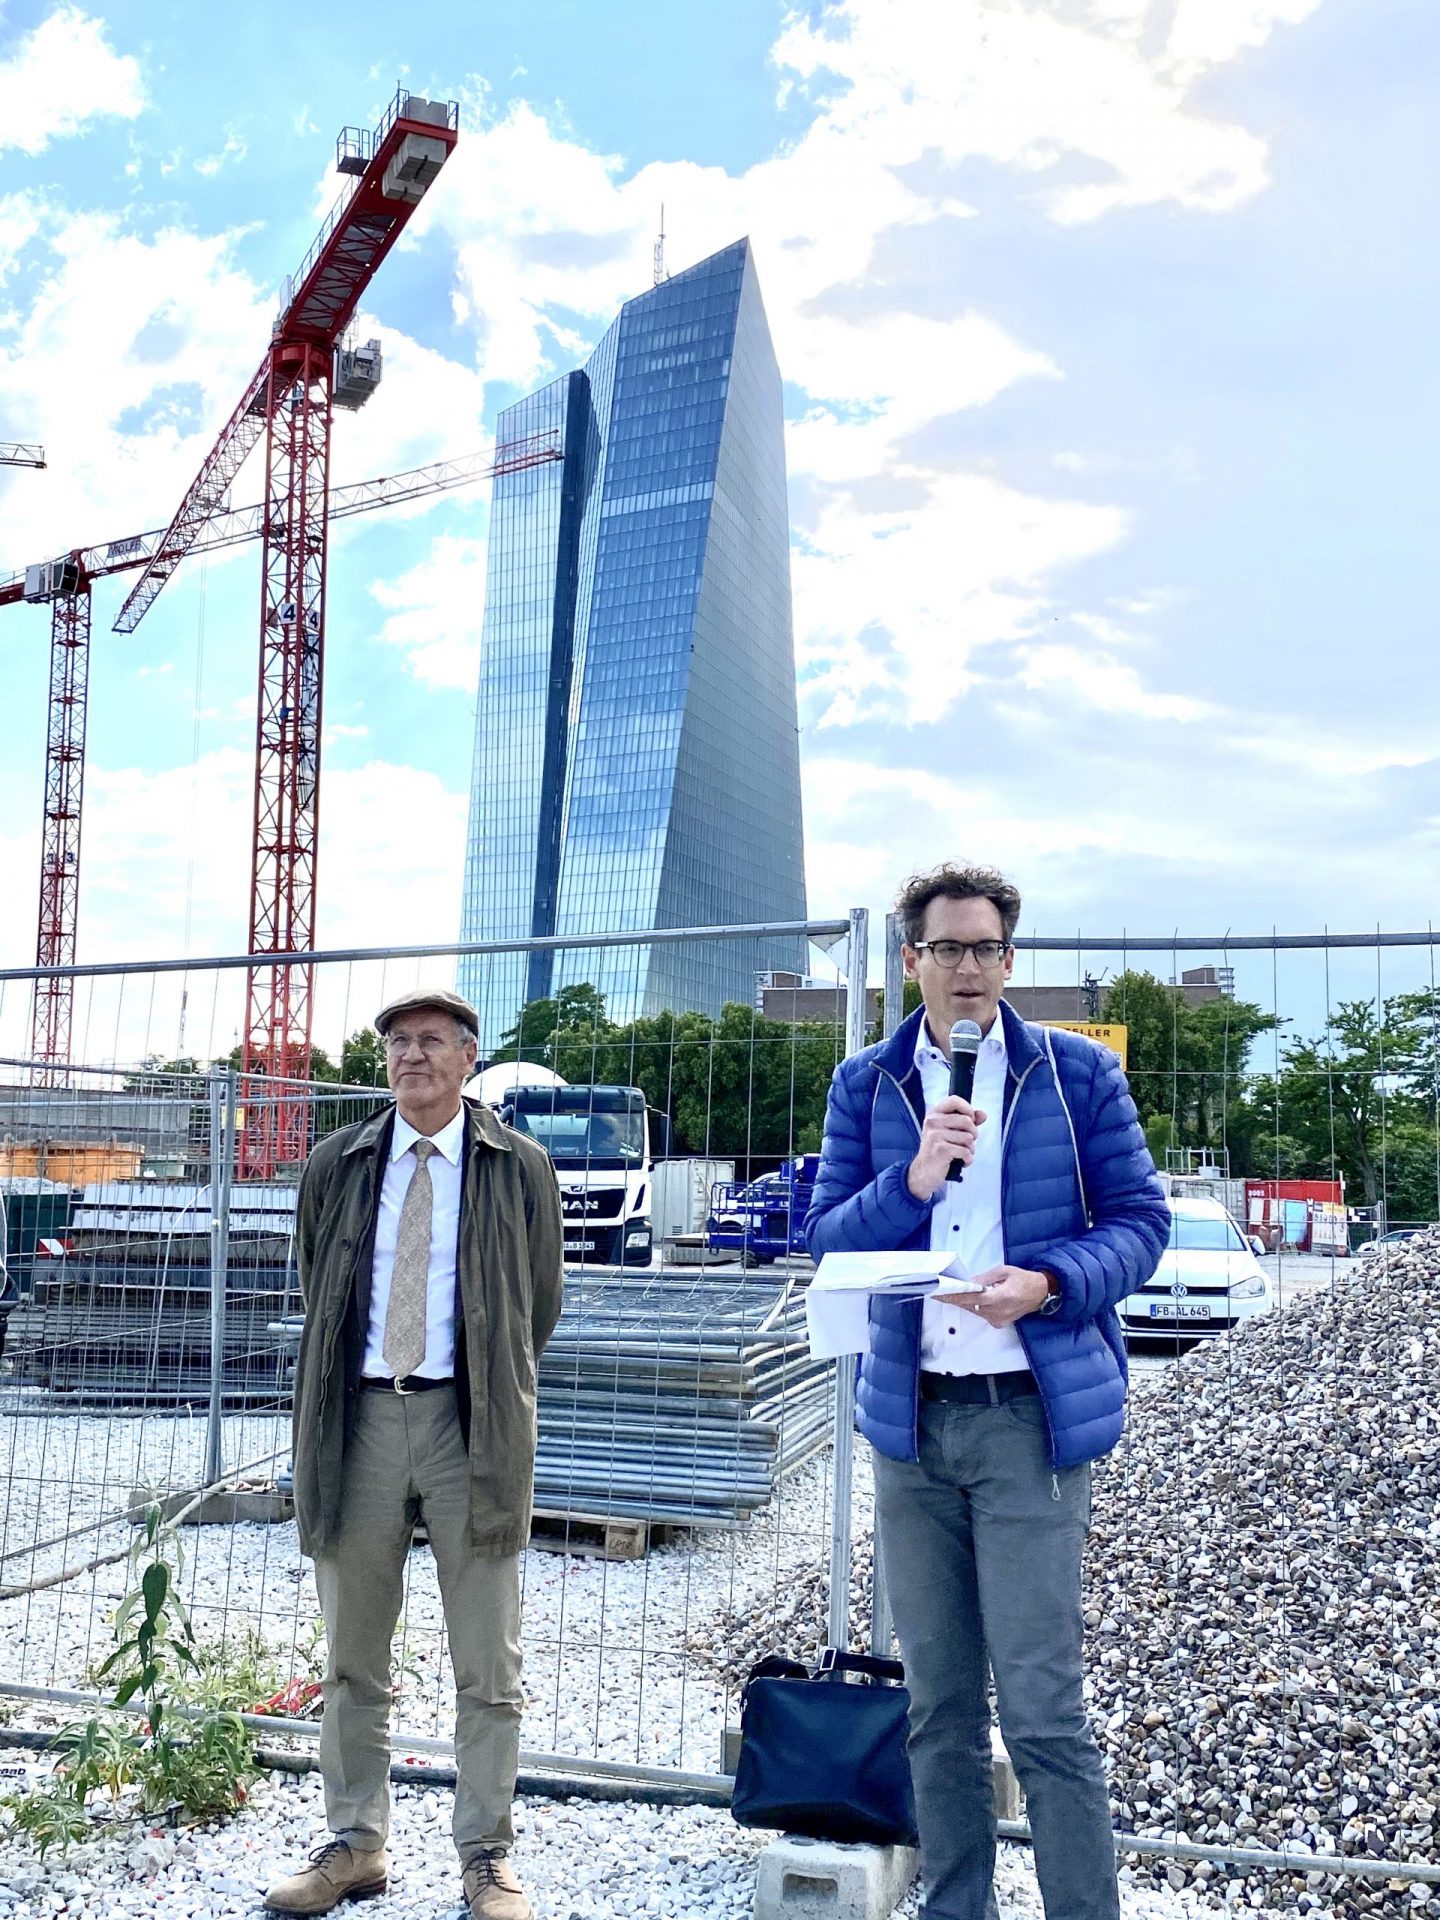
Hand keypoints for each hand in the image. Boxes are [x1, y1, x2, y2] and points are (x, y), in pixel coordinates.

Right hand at [906, 1097, 985, 1201]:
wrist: (923, 1172)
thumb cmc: (939, 1150)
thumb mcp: (951, 1132)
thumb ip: (967, 1121)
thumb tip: (983, 1114)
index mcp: (934, 1114)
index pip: (954, 1100)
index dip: (968, 1109)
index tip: (970, 1121)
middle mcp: (932, 1122)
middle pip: (967, 1120)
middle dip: (973, 1134)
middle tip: (967, 1143)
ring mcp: (935, 1135)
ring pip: (968, 1138)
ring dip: (970, 1149)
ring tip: (962, 1154)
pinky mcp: (940, 1150)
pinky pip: (966, 1152)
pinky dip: (968, 1159)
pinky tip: (961, 1162)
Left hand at [934, 1264, 1053, 1326]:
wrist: (1041, 1293)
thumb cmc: (1023, 1279)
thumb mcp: (1004, 1271)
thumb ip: (985, 1278)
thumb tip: (968, 1281)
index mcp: (1000, 1297)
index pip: (971, 1298)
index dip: (953, 1296)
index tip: (938, 1293)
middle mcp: (998, 1312)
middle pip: (969, 1306)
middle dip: (954, 1298)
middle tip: (937, 1292)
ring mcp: (998, 1319)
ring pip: (974, 1311)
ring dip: (963, 1302)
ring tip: (948, 1293)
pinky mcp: (999, 1323)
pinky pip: (981, 1314)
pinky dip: (974, 1306)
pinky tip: (967, 1299)